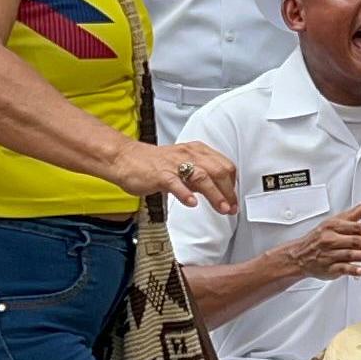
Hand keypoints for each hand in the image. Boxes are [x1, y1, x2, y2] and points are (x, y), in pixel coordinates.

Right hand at [122, 140, 238, 212]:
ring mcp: (174, 164)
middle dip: (229, 191)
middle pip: (218, 170)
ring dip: (215, 194)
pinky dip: (185, 193)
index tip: (235, 199)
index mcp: (196, 151)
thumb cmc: (152, 163)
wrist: (125, 158)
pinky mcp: (160, 174)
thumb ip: (199, 177)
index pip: (224, 165)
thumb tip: (217, 191)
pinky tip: (192, 203)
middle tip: (232, 208)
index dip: (233, 184)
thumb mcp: (182, 166)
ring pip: (202, 176)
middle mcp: (188, 155)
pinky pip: (175, 183)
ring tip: (222, 208)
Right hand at [273, 196, 360, 279]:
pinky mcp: (328, 268)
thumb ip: (359, 211)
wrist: (299, 255)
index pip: (356, 227)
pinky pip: (341, 269)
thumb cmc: (321, 237)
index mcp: (334, 226)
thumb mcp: (337, 220)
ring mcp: (329, 254)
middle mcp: (331, 239)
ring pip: (349, 254)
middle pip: (354, 241)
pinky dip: (351, 269)